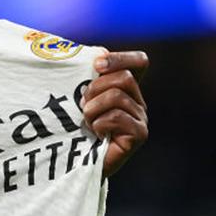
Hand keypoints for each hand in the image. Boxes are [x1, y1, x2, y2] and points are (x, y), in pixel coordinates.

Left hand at [82, 50, 148, 176]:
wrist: (75, 163)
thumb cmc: (75, 128)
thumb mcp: (78, 96)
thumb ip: (87, 75)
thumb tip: (98, 51)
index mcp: (127, 89)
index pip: (139, 62)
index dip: (120, 58)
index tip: (96, 64)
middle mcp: (138, 102)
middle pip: (124, 78)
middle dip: (95, 89)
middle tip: (83, 106)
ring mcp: (140, 119)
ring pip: (118, 96)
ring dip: (93, 109)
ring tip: (87, 122)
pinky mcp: (139, 135)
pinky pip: (117, 116)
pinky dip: (99, 123)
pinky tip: (96, 133)